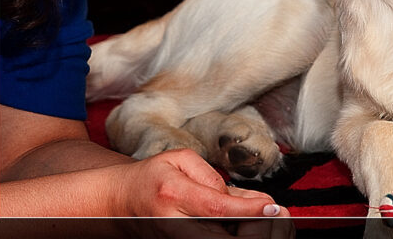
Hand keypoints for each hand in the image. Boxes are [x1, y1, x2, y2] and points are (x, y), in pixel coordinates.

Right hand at [110, 148, 288, 218]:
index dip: (249, 210)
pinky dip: (233, 235)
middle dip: (252, 229)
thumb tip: (245, 198)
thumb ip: (213, 176)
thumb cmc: (151, 178)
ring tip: (258, 218)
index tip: (271, 206)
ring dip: (245, 234)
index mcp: (174, 194)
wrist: (121, 202)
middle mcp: (174, 224)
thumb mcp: (180, 161)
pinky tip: (242, 224)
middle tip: (271, 215)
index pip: (218, 208)